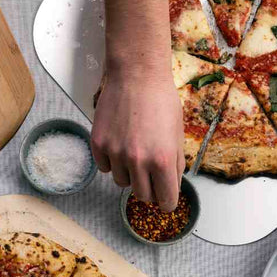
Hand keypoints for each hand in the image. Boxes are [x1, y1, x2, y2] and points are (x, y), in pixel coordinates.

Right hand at [91, 65, 184, 211]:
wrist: (137, 76)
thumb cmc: (161, 101)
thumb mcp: (178, 135)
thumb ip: (175, 164)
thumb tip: (171, 186)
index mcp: (163, 160)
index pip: (166, 200)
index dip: (167, 201)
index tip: (165, 198)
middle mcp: (138, 160)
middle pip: (142, 196)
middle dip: (149, 189)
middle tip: (150, 175)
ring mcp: (115, 153)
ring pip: (121, 182)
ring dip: (129, 173)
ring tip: (134, 151)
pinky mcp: (98, 144)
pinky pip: (105, 167)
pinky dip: (112, 161)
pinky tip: (119, 143)